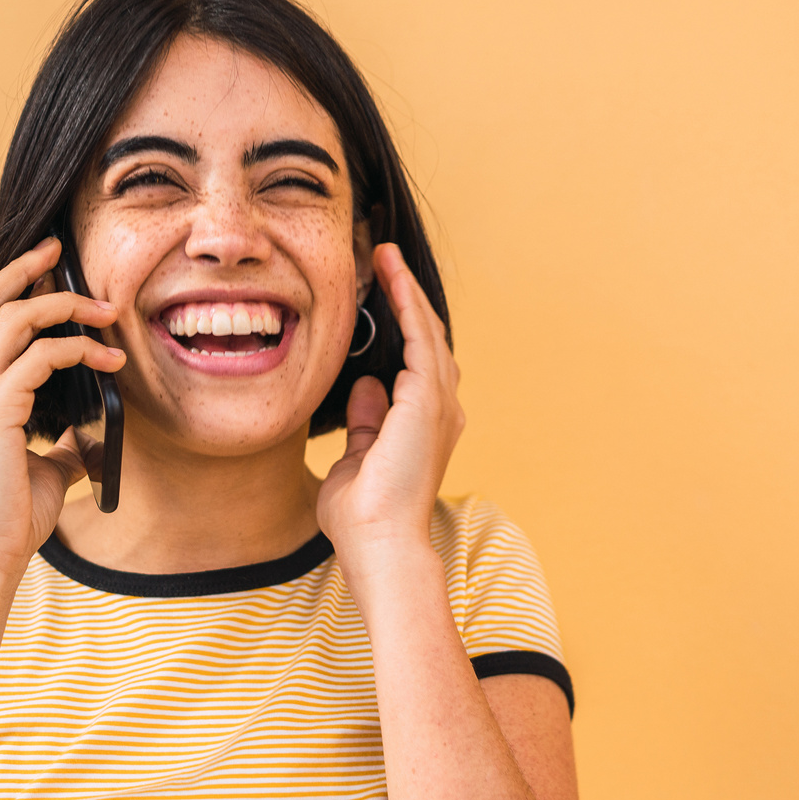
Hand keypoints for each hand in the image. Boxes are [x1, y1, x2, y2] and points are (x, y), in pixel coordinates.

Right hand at [0, 237, 123, 575]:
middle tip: (57, 250)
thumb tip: (91, 437)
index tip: (44, 270)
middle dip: (21, 268)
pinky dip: (77, 348)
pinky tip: (108, 361)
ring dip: (63, 305)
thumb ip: (62, 445)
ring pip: (13, 318)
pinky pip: (39, 356)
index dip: (7, 289)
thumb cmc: (7, 521)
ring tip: (105, 311)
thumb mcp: (44, 472)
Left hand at [316, 243, 463, 578]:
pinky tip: (392, 275)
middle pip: (427, 340)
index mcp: (425, 427)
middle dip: (405, 298)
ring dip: (406, 291)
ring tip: (385, 257)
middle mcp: (441, 411)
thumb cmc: (365, 518)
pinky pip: (419, 337)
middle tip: (383, 259)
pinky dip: (407, 302)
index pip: (415, 364)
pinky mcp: (428, 399)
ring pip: (426, 331)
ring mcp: (438, 404)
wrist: (380, 543)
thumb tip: (366, 388)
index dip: (401, 326)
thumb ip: (365, 424)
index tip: (379, 295)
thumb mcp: (357, 460)